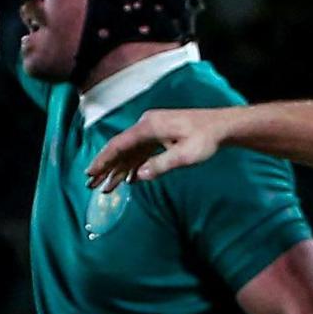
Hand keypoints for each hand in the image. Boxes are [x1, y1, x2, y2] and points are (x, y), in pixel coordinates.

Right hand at [85, 108, 229, 190]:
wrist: (222, 126)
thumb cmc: (205, 138)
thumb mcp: (185, 155)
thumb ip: (161, 164)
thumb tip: (138, 176)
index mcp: (149, 126)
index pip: (119, 144)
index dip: (103, 160)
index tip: (90, 173)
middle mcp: (147, 126)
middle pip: (120, 148)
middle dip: (105, 167)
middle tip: (90, 184)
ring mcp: (152, 130)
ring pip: (129, 152)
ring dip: (117, 169)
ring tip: (104, 187)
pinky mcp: (159, 136)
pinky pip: (140, 152)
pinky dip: (132, 166)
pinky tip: (127, 179)